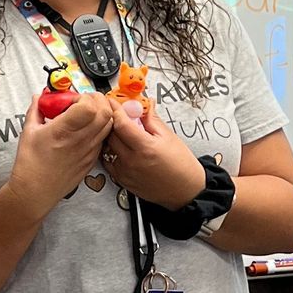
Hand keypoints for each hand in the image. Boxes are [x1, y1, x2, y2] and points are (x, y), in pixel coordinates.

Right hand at [3, 88, 111, 219]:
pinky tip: (84, 130)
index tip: (71, 100)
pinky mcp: (92, 159)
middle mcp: (81, 140)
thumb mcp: (29, 131)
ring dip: (100, 114)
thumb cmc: (30, 165)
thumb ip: (36, 109)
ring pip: (109, 124)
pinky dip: (99, 129)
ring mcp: (89, 151)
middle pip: (106, 112)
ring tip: (85, 115)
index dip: (83, 97)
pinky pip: (103, 138)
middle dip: (96, 101)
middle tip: (82, 102)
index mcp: (64, 130)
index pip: (90, 106)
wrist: (36, 191)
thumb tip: (40, 97)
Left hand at [100, 92, 205, 209]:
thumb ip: (152, 119)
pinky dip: (111, 151)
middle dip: (113, 120)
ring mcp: (125, 172)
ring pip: (107, 147)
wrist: (185, 191)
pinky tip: (120, 146)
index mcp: (144, 148)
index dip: (115, 109)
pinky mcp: (122, 180)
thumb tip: (145, 104)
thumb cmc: (181, 165)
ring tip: (120, 130)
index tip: (114, 101)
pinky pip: (108, 161)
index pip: (121, 123)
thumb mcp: (169, 137)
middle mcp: (131, 161)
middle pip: (111, 134)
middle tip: (118, 114)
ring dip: (111, 136)